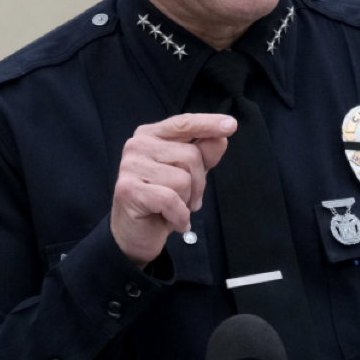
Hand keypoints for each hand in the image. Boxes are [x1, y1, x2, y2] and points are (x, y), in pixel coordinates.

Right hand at [111, 113, 235, 266]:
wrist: (135, 235)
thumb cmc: (163, 202)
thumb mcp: (189, 175)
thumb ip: (204, 155)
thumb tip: (221, 138)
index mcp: (152, 135)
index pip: (184, 124)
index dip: (208, 124)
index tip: (231, 125)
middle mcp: (138, 145)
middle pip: (191, 156)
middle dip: (197, 184)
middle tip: (185, 199)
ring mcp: (130, 166)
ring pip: (182, 179)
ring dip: (186, 202)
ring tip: (174, 209)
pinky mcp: (128, 189)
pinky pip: (170, 199)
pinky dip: (179, 216)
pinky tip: (173, 221)